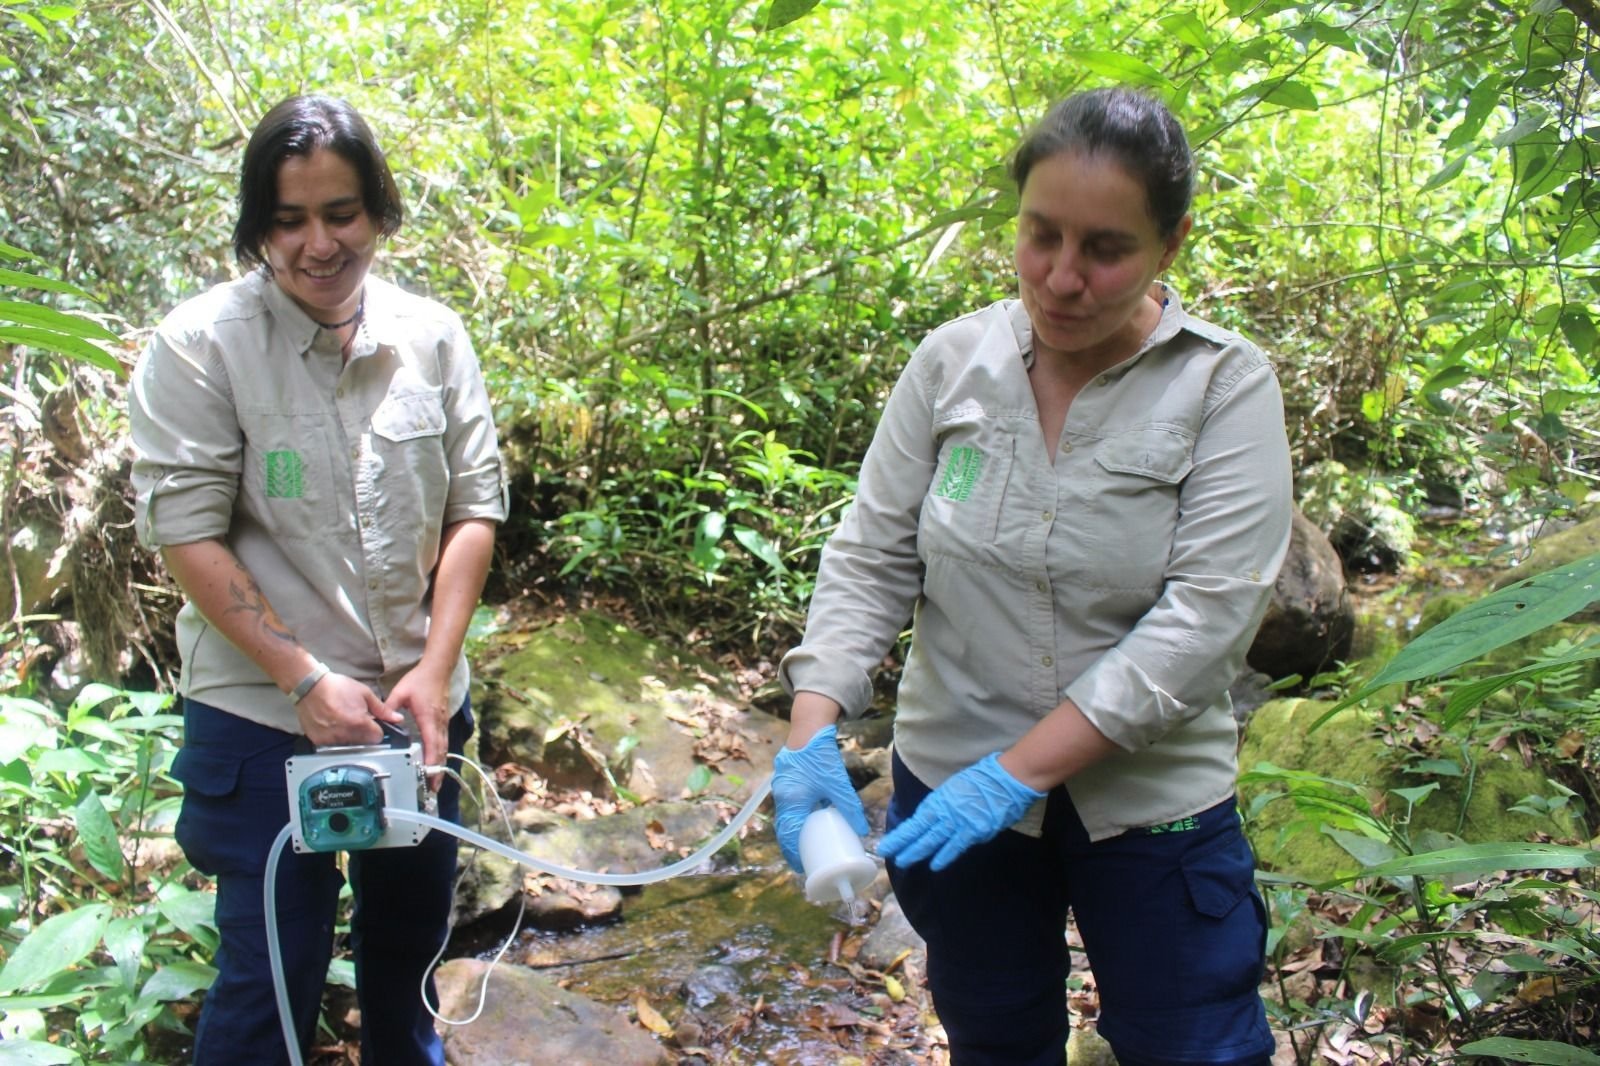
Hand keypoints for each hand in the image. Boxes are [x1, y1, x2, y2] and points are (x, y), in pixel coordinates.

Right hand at [296, 671, 398, 748]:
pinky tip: (333, 724)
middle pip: (364, 742)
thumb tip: (397, 718)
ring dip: (350, 735)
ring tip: (343, 719)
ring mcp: (330, 739)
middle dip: (365, 732)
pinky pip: (333, 744)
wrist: (309, 686)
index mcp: (358, 722)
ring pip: (348, 744)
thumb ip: (382, 709)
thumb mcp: (364, 693)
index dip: (378, 730)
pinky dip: (335, 737)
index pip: (377, 737)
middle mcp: (344, 733)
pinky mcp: (318, 740)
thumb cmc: (336, 687)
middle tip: (357, 719)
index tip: (374, 725)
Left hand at [384, 662, 452, 789]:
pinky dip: (440, 756)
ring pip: (443, 748)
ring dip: (440, 766)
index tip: (428, 773)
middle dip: (437, 770)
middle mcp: (438, 723)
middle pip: (440, 751)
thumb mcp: (401, 692)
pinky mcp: (442, 722)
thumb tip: (380, 722)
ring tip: (436, 782)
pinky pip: (443, 742)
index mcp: (428, 717)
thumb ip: (389, 708)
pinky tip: (437, 764)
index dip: (430, 760)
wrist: (438, 669)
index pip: (431, 743)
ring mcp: (442, 723)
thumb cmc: (421, 680)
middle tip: (433, 789)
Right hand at [771, 725, 869, 872]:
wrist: (808, 728)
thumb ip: (850, 807)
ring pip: (785, 817)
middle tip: (803, 861)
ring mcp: (781, 788)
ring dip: (792, 833)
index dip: (793, 853)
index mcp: (792, 800)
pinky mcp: (784, 781)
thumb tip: (863, 831)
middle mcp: (782, 796)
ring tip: (804, 846)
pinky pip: (787, 806)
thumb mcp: (838, 783)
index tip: (801, 867)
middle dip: (792, 847)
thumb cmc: (822, 755)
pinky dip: (793, 818)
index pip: (788, 834)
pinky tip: (804, 822)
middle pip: (784, 829)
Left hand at [876, 753, 1044, 870]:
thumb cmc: (984, 778)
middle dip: (903, 845)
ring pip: (934, 840)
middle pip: (920, 832)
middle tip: (888, 854)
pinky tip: (935, 865)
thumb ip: (944, 803)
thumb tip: (934, 817)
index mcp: (940, 799)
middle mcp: (946, 811)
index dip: (902, 834)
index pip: (916, 821)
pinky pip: (957, 846)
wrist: (1008, 778)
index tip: (888, 843)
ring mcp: (960, 822)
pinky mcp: (975, 831)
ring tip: (904, 862)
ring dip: (918, 852)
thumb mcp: (956, 787)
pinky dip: (945, 856)